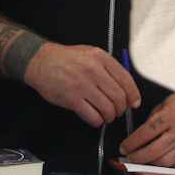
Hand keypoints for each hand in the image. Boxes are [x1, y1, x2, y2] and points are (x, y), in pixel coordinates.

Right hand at [23, 42, 139, 127]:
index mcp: (101, 57)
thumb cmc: (66, 59)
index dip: (133, 95)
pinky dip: (97, 121)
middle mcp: (93, 70)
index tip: (134, 103)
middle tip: (116, 111)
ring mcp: (82, 85)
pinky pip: (93, 117)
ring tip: (106, 116)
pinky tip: (95, 118)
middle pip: (119, 97)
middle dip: (120, 108)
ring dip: (109, 116)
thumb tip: (125, 88)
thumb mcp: (90, 53)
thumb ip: (107, 67)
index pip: (126, 79)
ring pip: (108, 109)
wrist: (40, 61)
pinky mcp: (72, 99)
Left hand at [118, 94, 174, 168]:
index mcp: (170, 116)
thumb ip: (155, 117)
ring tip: (144, 161)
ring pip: (166, 161)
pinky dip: (171, 166)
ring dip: (151, 163)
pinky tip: (164, 162)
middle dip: (137, 157)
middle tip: (130, 158)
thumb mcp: (168, 102)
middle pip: (152, 151)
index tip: (124, 147)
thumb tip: (142, 132)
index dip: (131, 143)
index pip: (144, 134)